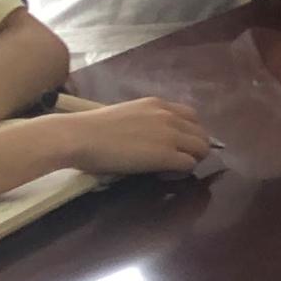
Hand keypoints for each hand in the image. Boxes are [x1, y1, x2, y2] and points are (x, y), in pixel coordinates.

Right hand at [50, 96, 210, 177]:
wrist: (80, 136)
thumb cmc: (92, 128)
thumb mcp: (126, 115)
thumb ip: (145, 122)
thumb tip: (149, 138)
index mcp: (158, 104)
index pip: (191, 116)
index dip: (189, 133)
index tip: (179, 145)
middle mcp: (168, 115)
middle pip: (201, 133)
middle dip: (195, 148)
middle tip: (179, 161)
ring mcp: (169, 135)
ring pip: (201, 148)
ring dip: (192, 160)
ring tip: (173, 170)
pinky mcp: (165, 155)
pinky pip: (189, 164)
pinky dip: (182, 172)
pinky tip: (166, 176)